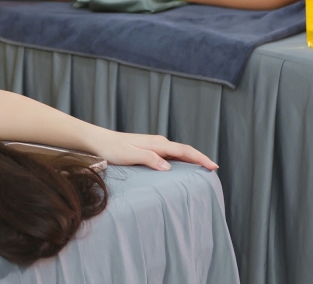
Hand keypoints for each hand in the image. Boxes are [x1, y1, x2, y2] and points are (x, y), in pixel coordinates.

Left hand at [85, 128, 216, 171]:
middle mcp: (159, 142)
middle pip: (185, 151)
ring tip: (203, 170)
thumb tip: (168, 167)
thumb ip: (149, 159)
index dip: (200, 158)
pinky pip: (171, 156)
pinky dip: (181, 161)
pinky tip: (183, 168)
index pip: (184, 151)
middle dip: (200, 159)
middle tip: (213, 171)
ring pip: (178, 153)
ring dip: (191, 160)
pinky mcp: (150, 150)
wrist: (99, 141)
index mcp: (157, 143)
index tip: (213, 166)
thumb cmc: (112, 149)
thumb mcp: (130, 155)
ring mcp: (155, 145)